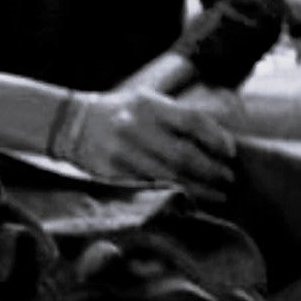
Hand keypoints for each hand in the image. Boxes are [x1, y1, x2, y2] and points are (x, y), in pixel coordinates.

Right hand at [59, 87, 234, 191]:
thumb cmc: (120, 112)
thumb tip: (219, 138)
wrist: (70, 124)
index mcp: (148, 105)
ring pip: (169, 177)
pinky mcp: (112, 173)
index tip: (230, 152)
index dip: (216, 138)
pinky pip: (150, 188)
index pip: (192, 121)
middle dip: (212, 170)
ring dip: (198, 188)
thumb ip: (178, 116)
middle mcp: (135, 127)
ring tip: (217, 194)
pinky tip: (189, 199)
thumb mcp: (147, 101)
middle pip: (184, 155)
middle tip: (228, 179)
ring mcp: (122, 153)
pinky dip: (173, 195)